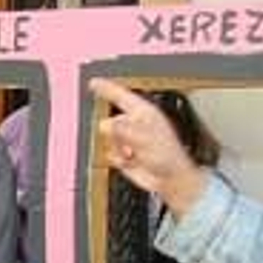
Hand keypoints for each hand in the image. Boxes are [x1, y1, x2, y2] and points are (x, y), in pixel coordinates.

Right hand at [89, 79, 210, 216]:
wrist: (169, 179)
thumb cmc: (167, 156)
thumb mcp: (144, 137)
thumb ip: (122, 129)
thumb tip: (104, 125)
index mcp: (143, 113)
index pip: (121, 96)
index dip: (106, 89)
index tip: (93, 83)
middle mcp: (134, 124)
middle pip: (110, 121)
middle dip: (114, 134)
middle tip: (129, 144)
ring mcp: (128, 140)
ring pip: (108, 139)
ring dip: (118, 149)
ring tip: (134, 154)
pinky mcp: (124, 155)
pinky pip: (109, 153)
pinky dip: (118, 159)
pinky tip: (132, 162)